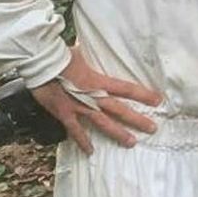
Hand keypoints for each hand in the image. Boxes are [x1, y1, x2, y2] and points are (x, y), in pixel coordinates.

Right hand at [30, 45, 162, 153]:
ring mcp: (79, 107)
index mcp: (99, 81)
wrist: (40, 63)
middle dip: (137, 119)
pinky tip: (90, 152)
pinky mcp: (65, 114)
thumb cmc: (59, 55)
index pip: (127, 89)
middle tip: (152, 128)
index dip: (143, 95)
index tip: (157, 100)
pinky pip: (76, 131)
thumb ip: (89, 54)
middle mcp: (93, 96)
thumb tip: (90, 44)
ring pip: (103, 123)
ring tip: (132, 143)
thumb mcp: (80, 52)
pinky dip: (82, 142)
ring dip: (118, 133)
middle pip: (120, 109)